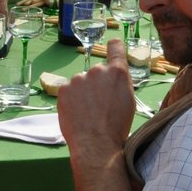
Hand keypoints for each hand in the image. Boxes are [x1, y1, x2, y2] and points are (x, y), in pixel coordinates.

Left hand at [57, 40, 134, 158]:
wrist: (96, 144)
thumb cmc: (116, 127)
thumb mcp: (128, 100)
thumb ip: (119, 83)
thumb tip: (113, 77)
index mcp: (117, 72)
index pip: (115, 47)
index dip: (114, 47)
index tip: (112, 45)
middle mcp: (97, 70)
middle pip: (97, 72)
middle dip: (98, 84)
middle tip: (100, 105)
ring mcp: (78, 78)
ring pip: (81, 83)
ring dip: (83, 93)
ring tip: (88, 113)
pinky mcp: (63, 88)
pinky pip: (68, 91)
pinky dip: (71, 100)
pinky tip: (77, 114)